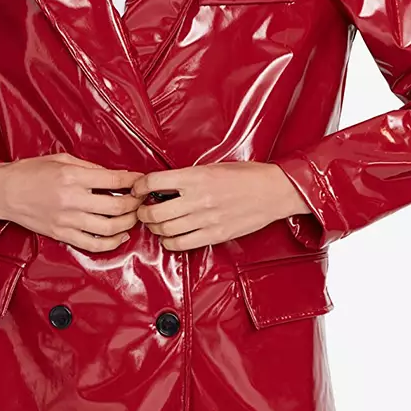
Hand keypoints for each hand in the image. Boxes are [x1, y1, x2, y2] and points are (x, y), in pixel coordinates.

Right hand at [0, 153, 145, 252]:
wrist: (4, 192)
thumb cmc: (30, 172)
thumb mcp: (62, 159)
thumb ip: (90, 168)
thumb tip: (116, 177)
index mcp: (72, 177)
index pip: (114, 181)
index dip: (134, 181)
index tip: (142, 181)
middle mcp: (72, 200)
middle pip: (116, 207)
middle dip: (136, 204)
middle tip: (142, 200)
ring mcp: (66, 220)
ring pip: (108, 228)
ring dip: (128, 224)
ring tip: (134, 217)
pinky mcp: (61, 234)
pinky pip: (92, 245)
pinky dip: (111, 243)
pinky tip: (120, 236)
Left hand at [130, 161, 311, 250]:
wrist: (273, 191)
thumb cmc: (245, 176)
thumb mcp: (212, 167)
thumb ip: (187, 177)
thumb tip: (161, 186)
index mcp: (196, 176)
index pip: (154, 182)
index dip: (139, 187)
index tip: (137, 190)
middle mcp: (198, 198)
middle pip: (155, 212)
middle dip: (142, 213)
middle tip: (142, 210)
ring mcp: (207, 219)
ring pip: (166, 230)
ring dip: (155, 229)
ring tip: (156, 224)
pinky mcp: (215, 234)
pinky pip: (182, 244)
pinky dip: (170, 242)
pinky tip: (170, 237)